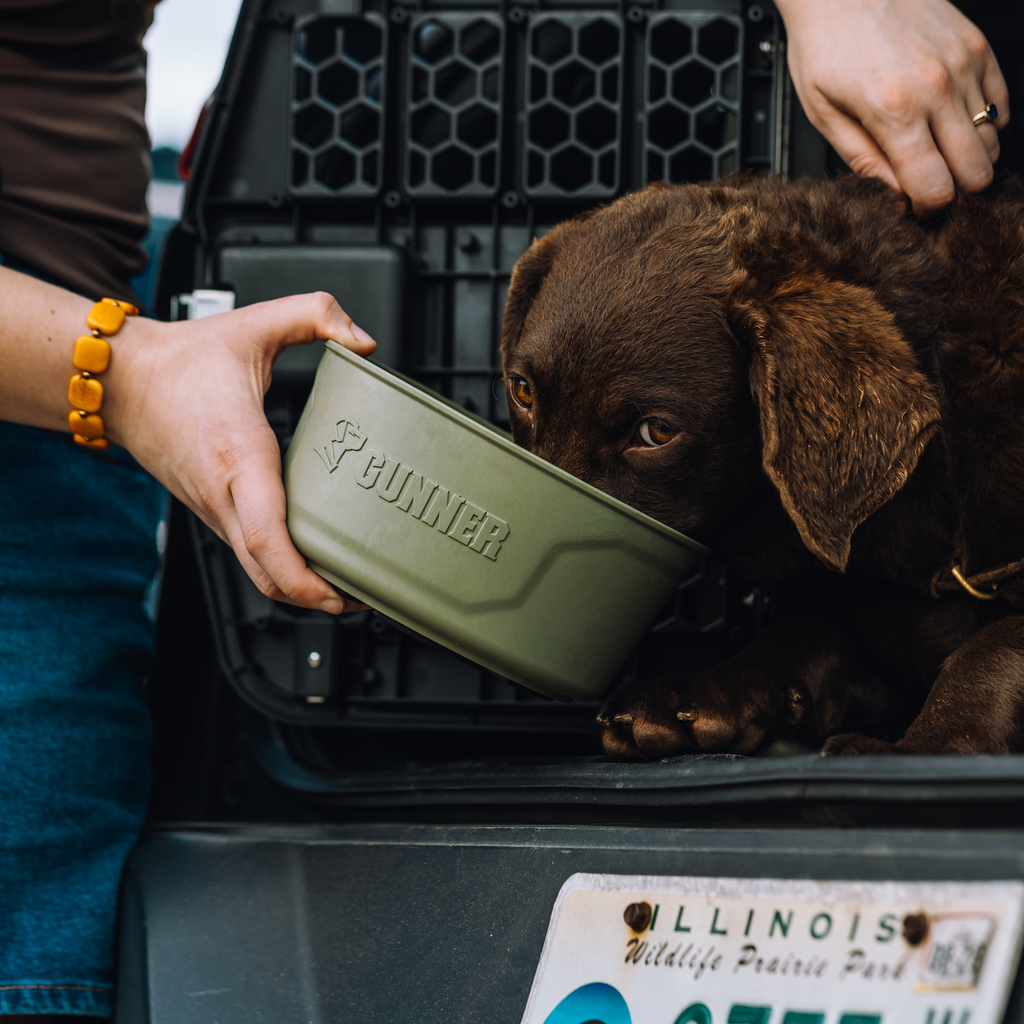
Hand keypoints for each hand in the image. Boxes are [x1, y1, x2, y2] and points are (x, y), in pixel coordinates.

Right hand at [107, 292, 375, 612]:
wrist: (121, 380)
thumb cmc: (184, 360)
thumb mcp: (255, 323)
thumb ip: (316, 314)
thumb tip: (364, 341)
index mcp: (238, 452)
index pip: (267, 534)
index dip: (303, 574)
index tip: (340, 591)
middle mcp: (223, 494)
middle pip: (266, 574)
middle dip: (317, 599)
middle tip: (365, 598)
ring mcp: (214, 510)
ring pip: (255, 573)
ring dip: (299, 591)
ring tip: (347, 588)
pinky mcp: (212, 513)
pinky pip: (248, 555)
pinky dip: (280, 571)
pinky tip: (312, 562)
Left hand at [777, 0, 1009, 215]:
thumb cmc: (824, 45)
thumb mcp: (824, 113)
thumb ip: (863, 161)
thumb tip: (894, 199)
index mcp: (895, 111)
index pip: (936, 189)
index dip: (925, 208)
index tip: (911, 205)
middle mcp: (938, 88)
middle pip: (975, 172)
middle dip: (953, 189)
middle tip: (925, 182)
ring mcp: (964, 64)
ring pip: (991, 141)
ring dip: (966, 157)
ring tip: (933, 149)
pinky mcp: (977, 46)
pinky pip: (1000, 104)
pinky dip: (982, 123)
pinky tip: (949, 122)